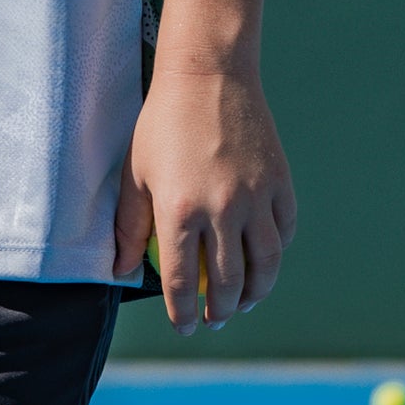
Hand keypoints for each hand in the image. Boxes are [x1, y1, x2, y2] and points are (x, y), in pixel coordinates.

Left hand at [115, 64, 295, 333]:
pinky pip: (284, 231)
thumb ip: (128, 228)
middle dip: (222, 312)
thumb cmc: (162, 126)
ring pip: (266, 264)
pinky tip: (264, 262)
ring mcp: (256, 196)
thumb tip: (120, 271)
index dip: (183, 314)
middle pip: (229, 282)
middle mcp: (223, 210)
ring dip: (256, 293)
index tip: (184, 328)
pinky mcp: (279, 181)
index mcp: (180, 213)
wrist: (209, 75)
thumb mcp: (133, 177)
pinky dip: (277, 253)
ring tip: (245, 304)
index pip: (183, 284)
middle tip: (215, 321)